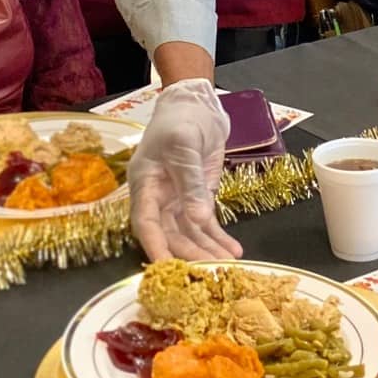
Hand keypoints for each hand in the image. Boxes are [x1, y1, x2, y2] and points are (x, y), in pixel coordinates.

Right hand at [127, 78, 240, 262]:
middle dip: (190, 254)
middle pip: (170, 234)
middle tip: (211, 273)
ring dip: (207, 250)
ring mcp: (177, 200)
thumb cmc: (180, 121)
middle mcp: (157, 198)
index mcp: (144, 184)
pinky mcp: (197, 198)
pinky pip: (205, 223)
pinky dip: (218, 237)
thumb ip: (191, 183)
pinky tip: (233, 250)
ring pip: (189, 233)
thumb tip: (197, 219)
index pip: (146, 222)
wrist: (196, 105)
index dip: (155, 246)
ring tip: (227, 266)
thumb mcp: (184, 147)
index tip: (167, 269)